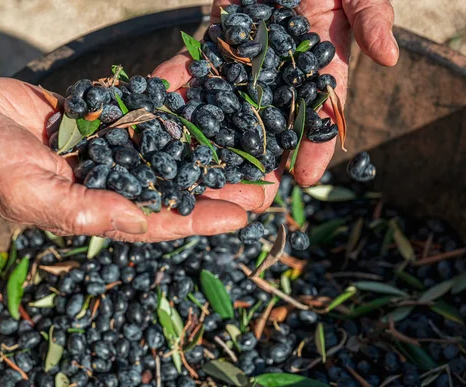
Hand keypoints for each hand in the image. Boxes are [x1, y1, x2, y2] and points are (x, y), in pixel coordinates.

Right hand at [0, 78, 248, 241]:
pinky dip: (176, 100)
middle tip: (268, 184)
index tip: (244, 214)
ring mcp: (114, 149)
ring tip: (253, 139)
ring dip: (211, 145)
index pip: (161, 219)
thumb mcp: (34, 195)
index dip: (202, 218)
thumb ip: (86, 211)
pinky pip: (149, 108)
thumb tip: (141, 221)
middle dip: (222, 185)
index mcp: (101, 211)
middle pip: (179, 186)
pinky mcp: (108, 118)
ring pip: (172, 148)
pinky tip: (209, 89)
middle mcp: (115, 183)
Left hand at [152, 0, 398, 210]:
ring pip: (231, 107)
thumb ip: (371, 17)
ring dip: (218, 137)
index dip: (315, 147)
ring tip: (206, 171)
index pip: (319, 113)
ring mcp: (246, 62)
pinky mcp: (217, 44)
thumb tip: (390, 56)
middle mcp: (280, 73)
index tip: (307, 179)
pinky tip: (168, 107)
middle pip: (272, 123)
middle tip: (254, 196)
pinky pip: (197, 68)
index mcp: (317, 66)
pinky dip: (182, 84)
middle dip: (263, 160)